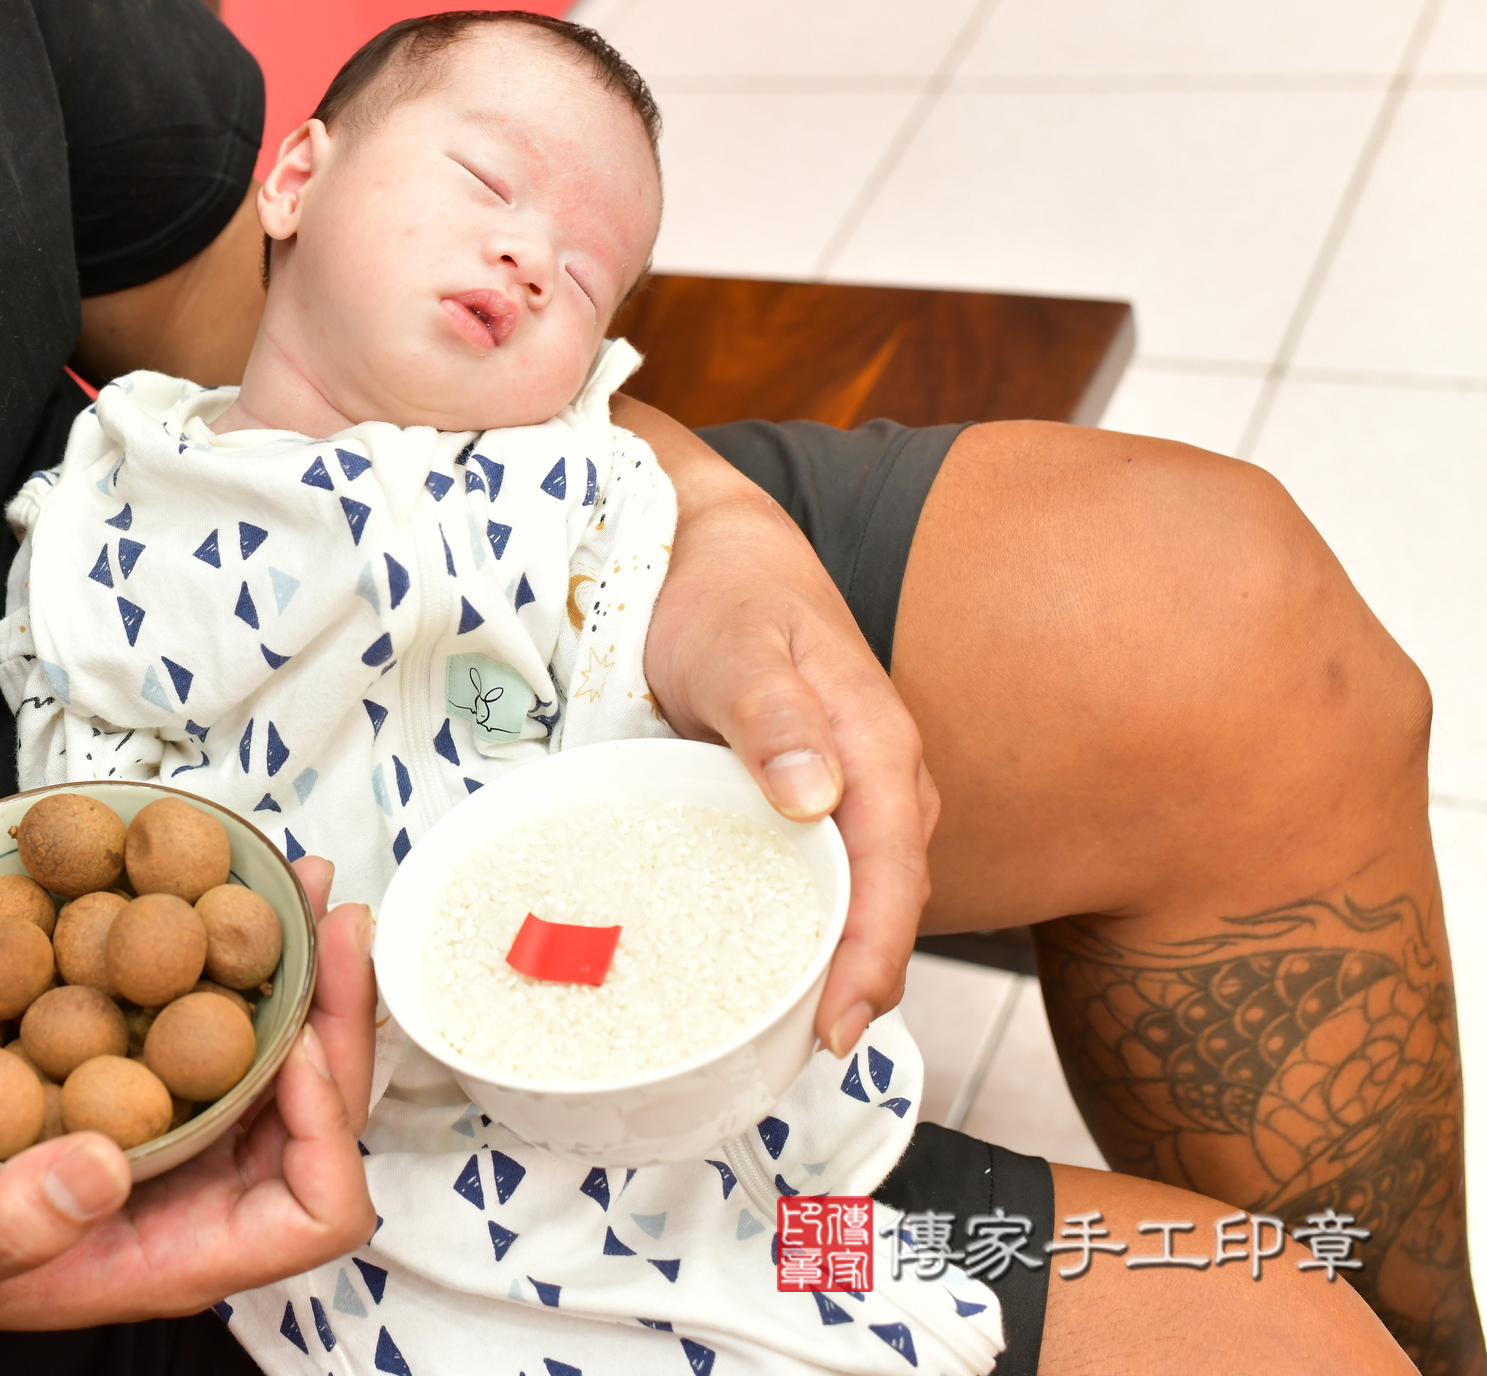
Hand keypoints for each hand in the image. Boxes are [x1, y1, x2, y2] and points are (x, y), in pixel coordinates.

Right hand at [0, 857, 376, 1352]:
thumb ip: (16, 1224)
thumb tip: (102, 1165)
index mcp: (186, 1251)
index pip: (315, 1212)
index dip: (328, 1128)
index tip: (295, 1047)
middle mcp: (208, 1196)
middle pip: (322, 1115)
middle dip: (338, 1016)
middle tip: (334, 920)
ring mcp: (188, 1142)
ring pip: (281, 1062)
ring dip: (299, 976)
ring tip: (299, 887)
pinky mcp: (152, 1091)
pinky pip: (216, 1032)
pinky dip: (229, 967)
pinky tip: (215, 903)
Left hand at [616, 397, 937, 1056]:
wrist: (715, 554)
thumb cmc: (723, 597)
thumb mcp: (735, 646)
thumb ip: (773, 716)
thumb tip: (818, 799)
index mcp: (879, 745)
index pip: (893, 871)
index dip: (872, 955)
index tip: (835, 1024)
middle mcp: (884, 780)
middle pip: (888, 900)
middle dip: (859, 982)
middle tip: (804, 1054)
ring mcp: (856, 794)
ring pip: (863, 893)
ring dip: (840, 961)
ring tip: (787, 1033)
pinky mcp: (820, 803)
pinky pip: (829, 874)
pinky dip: (810, 924)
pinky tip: (769, 964)